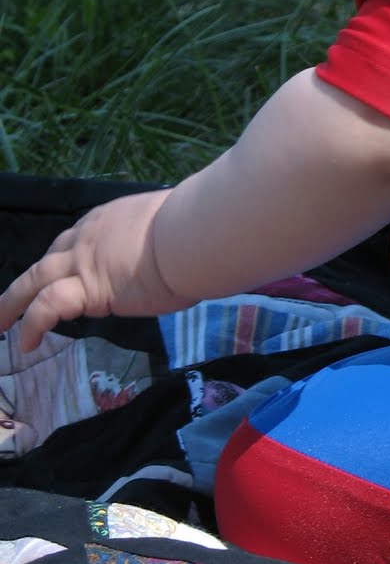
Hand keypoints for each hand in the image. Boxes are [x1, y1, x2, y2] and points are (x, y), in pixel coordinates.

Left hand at [0, 190, 179, 353]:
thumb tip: (173, 252)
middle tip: (7, 304)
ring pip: (34, 281)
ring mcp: (84, 261)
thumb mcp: (170, 225)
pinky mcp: (86, 288)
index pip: (75, 242)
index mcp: (110, 220)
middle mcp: (89, 236)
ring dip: (12, 303)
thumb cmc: (195, 228)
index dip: (63, 262)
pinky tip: (26, 343)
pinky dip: (31, 325)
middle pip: (46, 260)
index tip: (61, 278)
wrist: (194, 233)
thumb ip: (158, 240)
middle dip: (24, 283)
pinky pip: (47, 306)